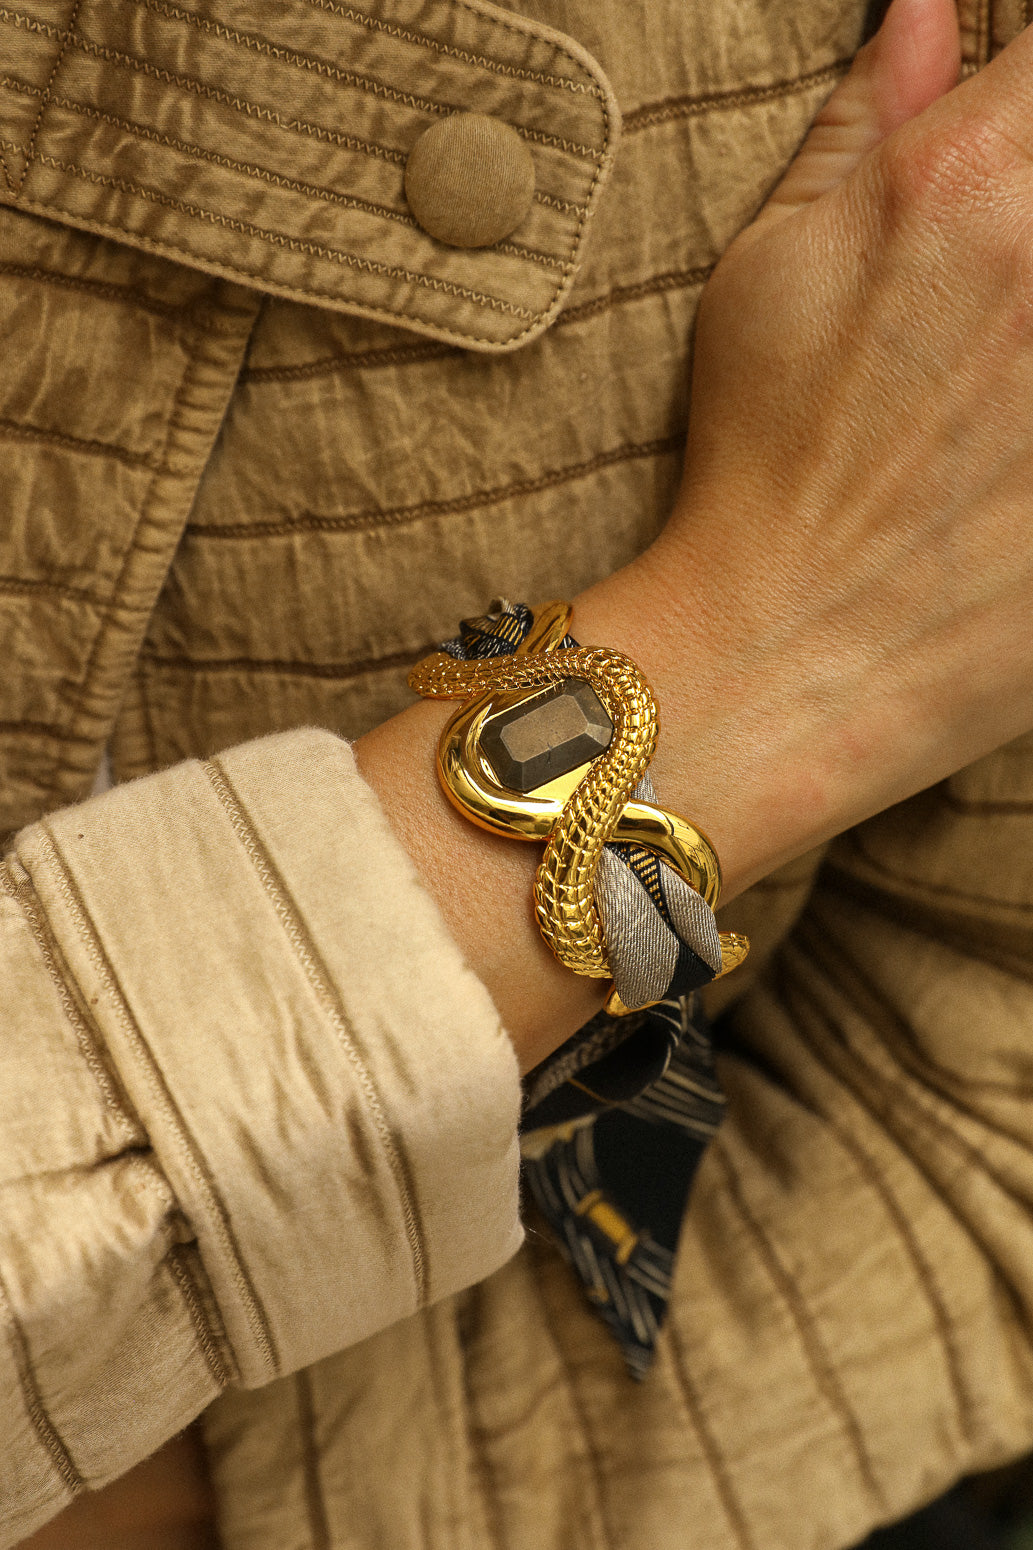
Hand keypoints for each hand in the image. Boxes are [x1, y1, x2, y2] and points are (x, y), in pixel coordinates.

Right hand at [359, 0, 1032, 1066]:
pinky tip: (1017, 433)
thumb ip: (862, 126)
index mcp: (975, 182)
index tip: (1010, 153)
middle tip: (995, 303)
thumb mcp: (771, 276)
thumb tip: (927, 15)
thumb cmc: (762, 467)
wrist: (792, 652)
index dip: (1030, 99)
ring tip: (996, 372)